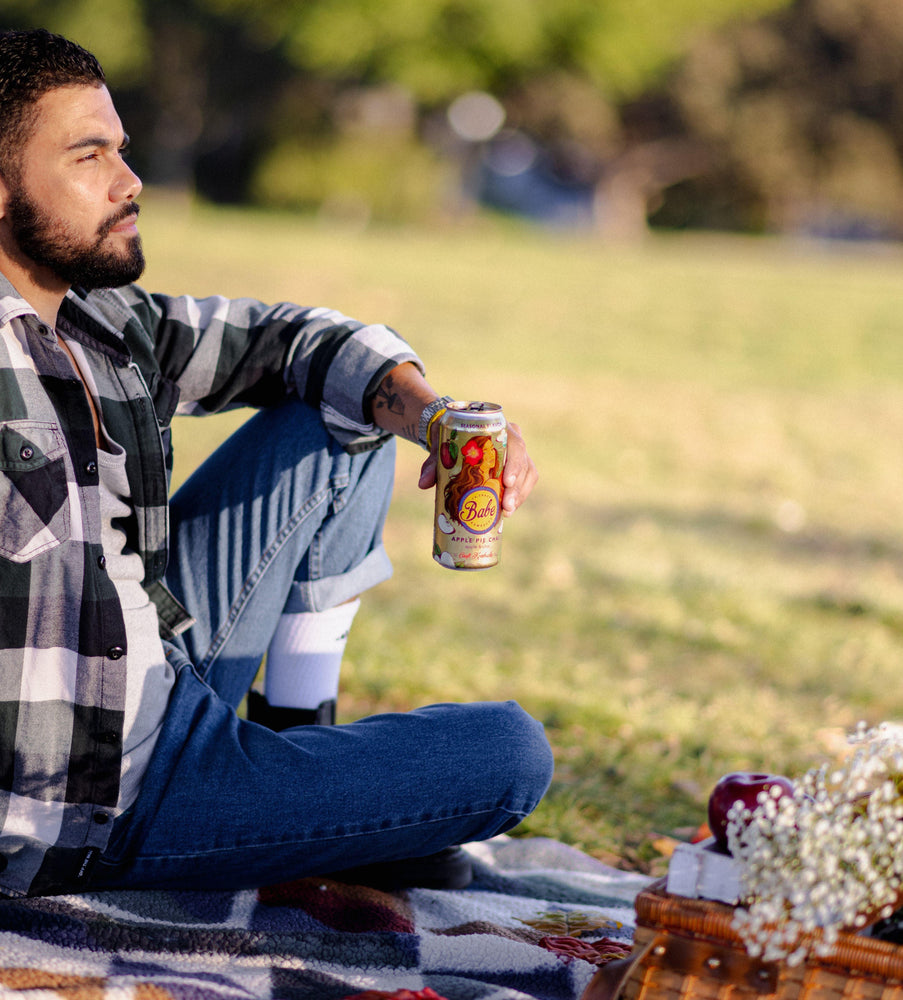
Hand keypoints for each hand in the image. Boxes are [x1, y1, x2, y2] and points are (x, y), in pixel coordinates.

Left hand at [418, 419, 536, 515]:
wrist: (456, 434)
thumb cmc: (451, 439)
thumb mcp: (442, 448)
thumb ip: (433, 464)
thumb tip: (423, 484)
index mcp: (499, 428)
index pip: (515, 444)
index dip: (515, 464)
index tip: (506, 481)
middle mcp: (513, 438)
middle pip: (524, 462)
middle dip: (516, 487)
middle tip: (506, 506)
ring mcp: (518, 452)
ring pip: (528, 473)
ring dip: (520, 494)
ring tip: (507, 512)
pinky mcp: (519, 466)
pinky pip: (526, 481)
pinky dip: (519, 496)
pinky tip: (508, 510)